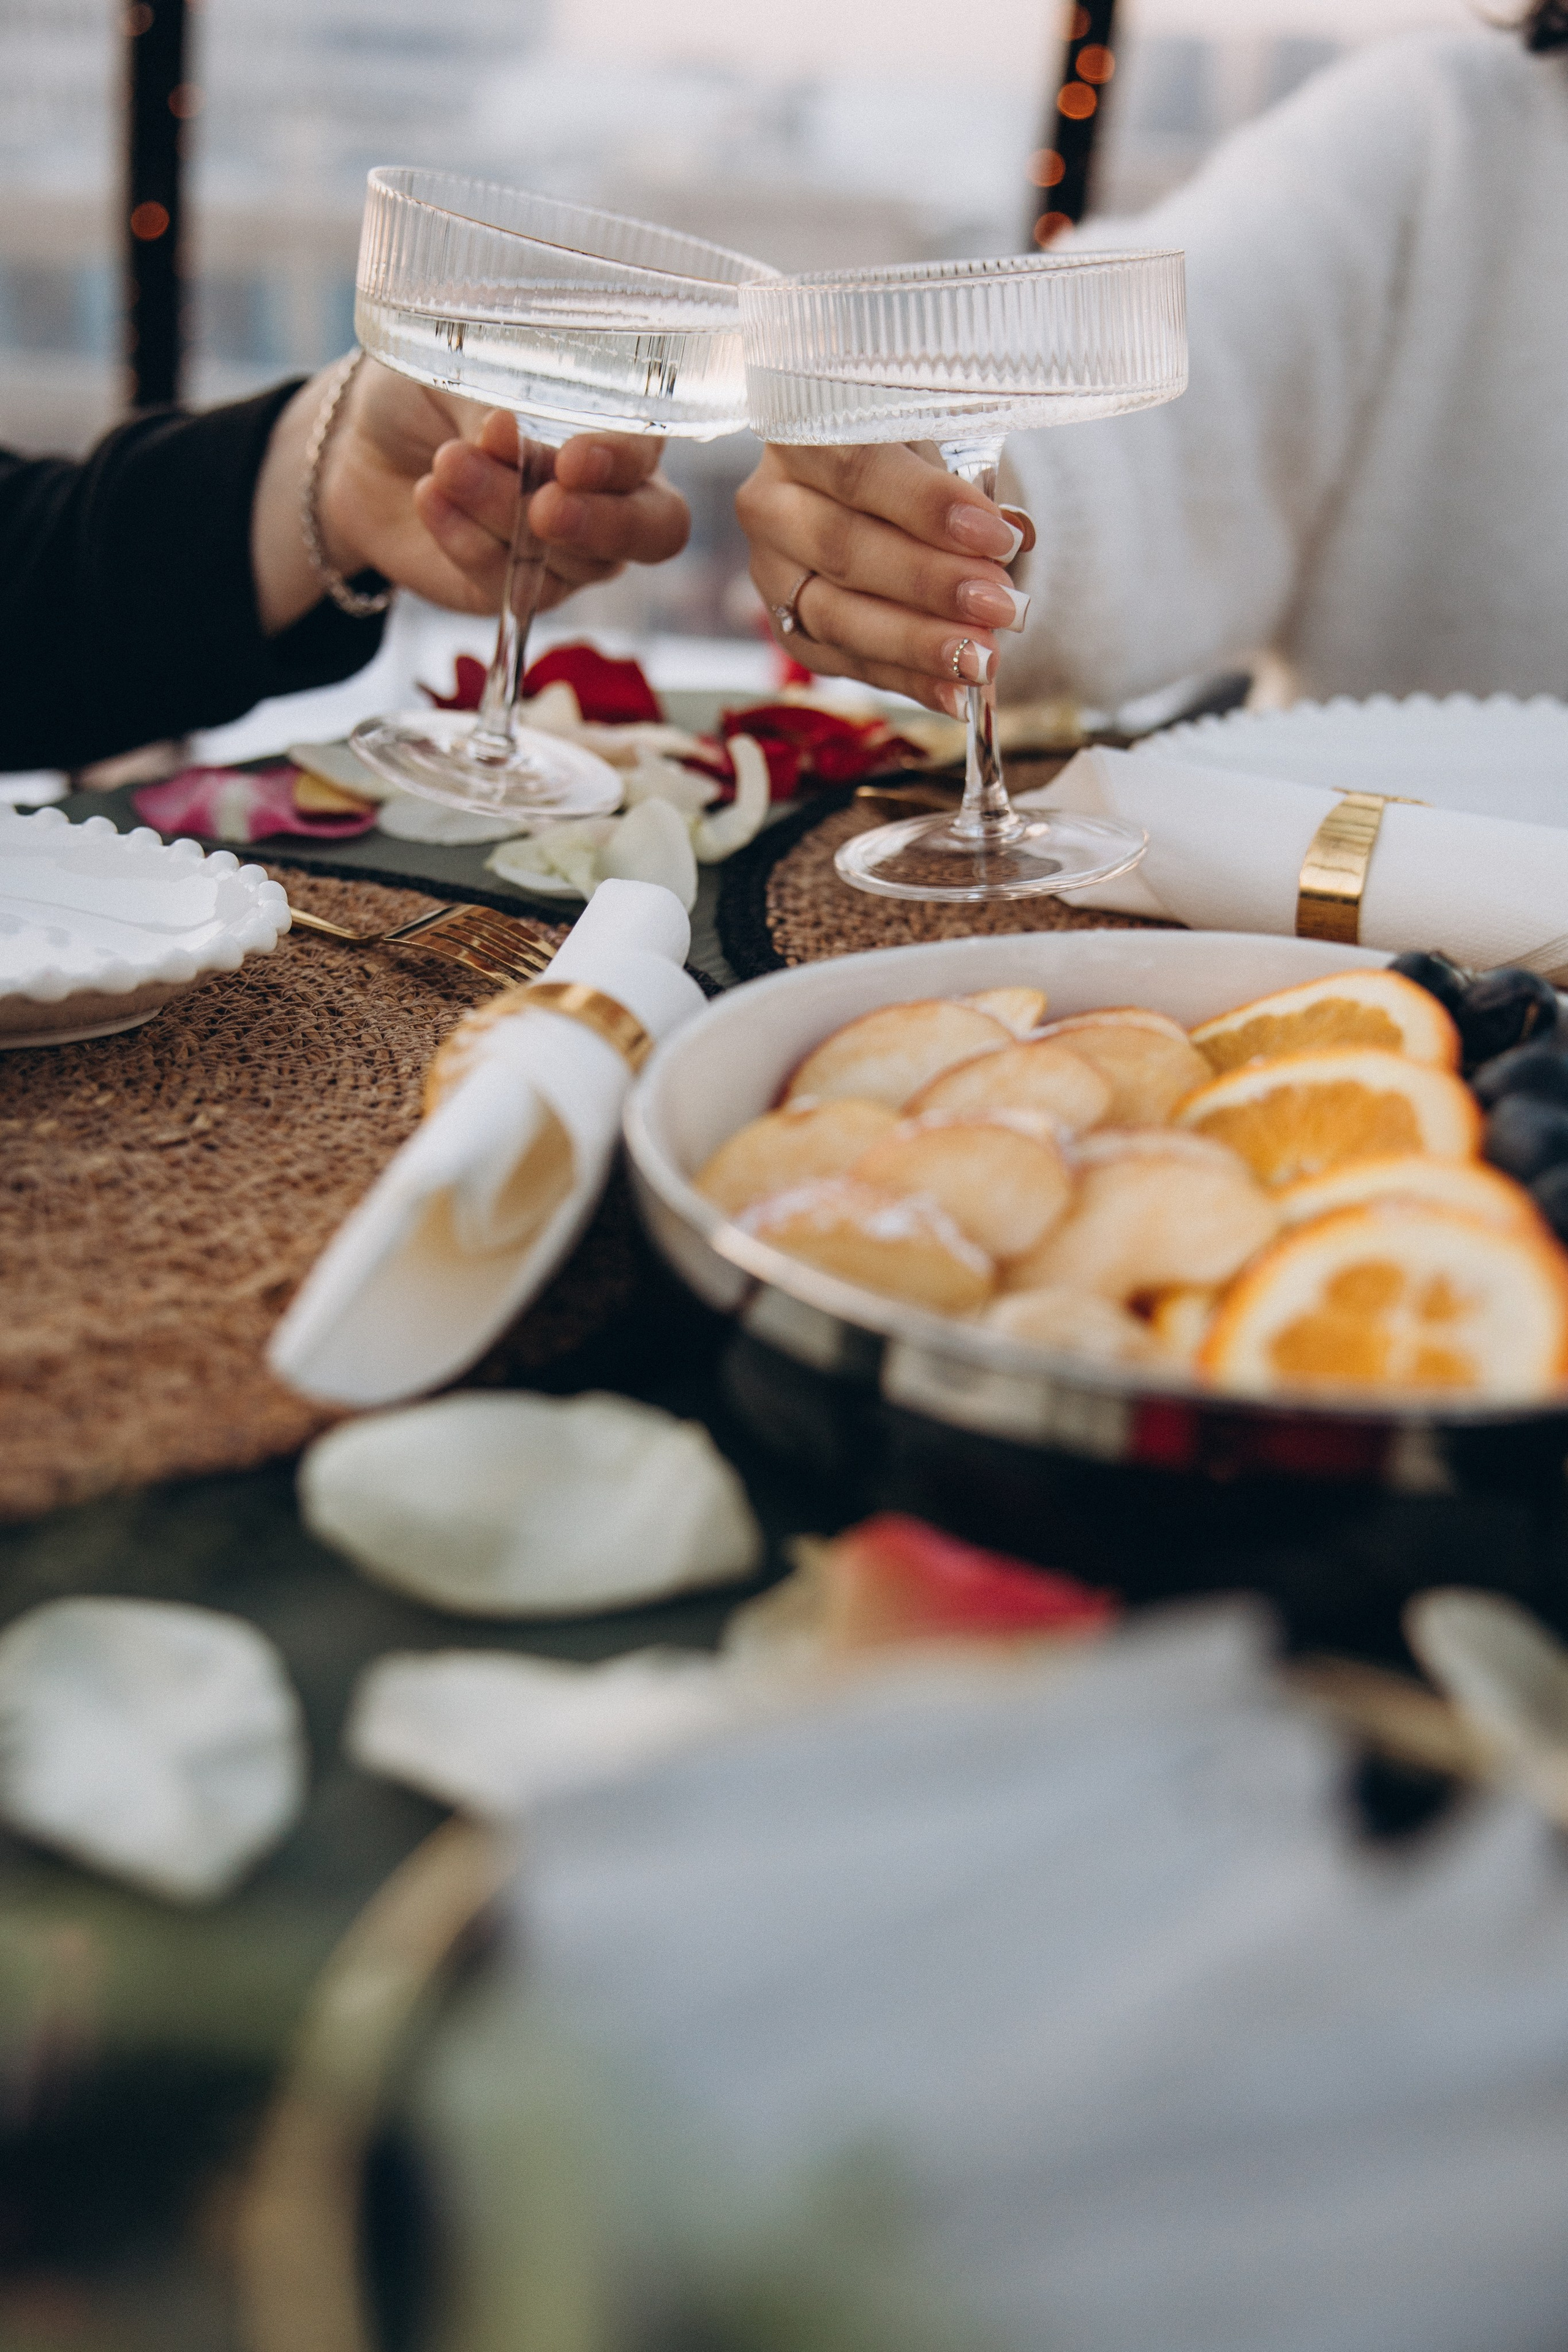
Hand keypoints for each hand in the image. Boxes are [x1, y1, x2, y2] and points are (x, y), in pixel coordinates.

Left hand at [252, 356, 689, 633]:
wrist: (365, 444)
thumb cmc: (432, 392)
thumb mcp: (466, 371)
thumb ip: (504, 403)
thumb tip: (512, 433)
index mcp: (617, 432)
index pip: (651, 458)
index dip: (624, 463)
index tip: (574, 458)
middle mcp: (610, 500)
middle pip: (652, 533)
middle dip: (599, 522)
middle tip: (544, 507)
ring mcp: (569, 555)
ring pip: (565, 558)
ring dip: (502, 510)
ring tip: (446, 464)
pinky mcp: (517, 593)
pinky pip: (507, 582)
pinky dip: (463, 537)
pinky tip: (429, 496)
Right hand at [734, 443, 1034, 716]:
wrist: (868, 494)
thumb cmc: (903, 461)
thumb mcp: (931, 449)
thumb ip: (961, 485)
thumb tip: (1013, 536)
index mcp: (800, 436)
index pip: (858, 470)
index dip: (927, 506)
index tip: (998, 537)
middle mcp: (770, 504)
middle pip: (843, 549)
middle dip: (931, 583)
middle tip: (1001, 606)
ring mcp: (770, 573)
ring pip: (836, 616)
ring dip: (918, 643)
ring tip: (983, 660)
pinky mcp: (786, 628)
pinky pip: (844, 663)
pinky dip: (906, 681)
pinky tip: (956, 695)